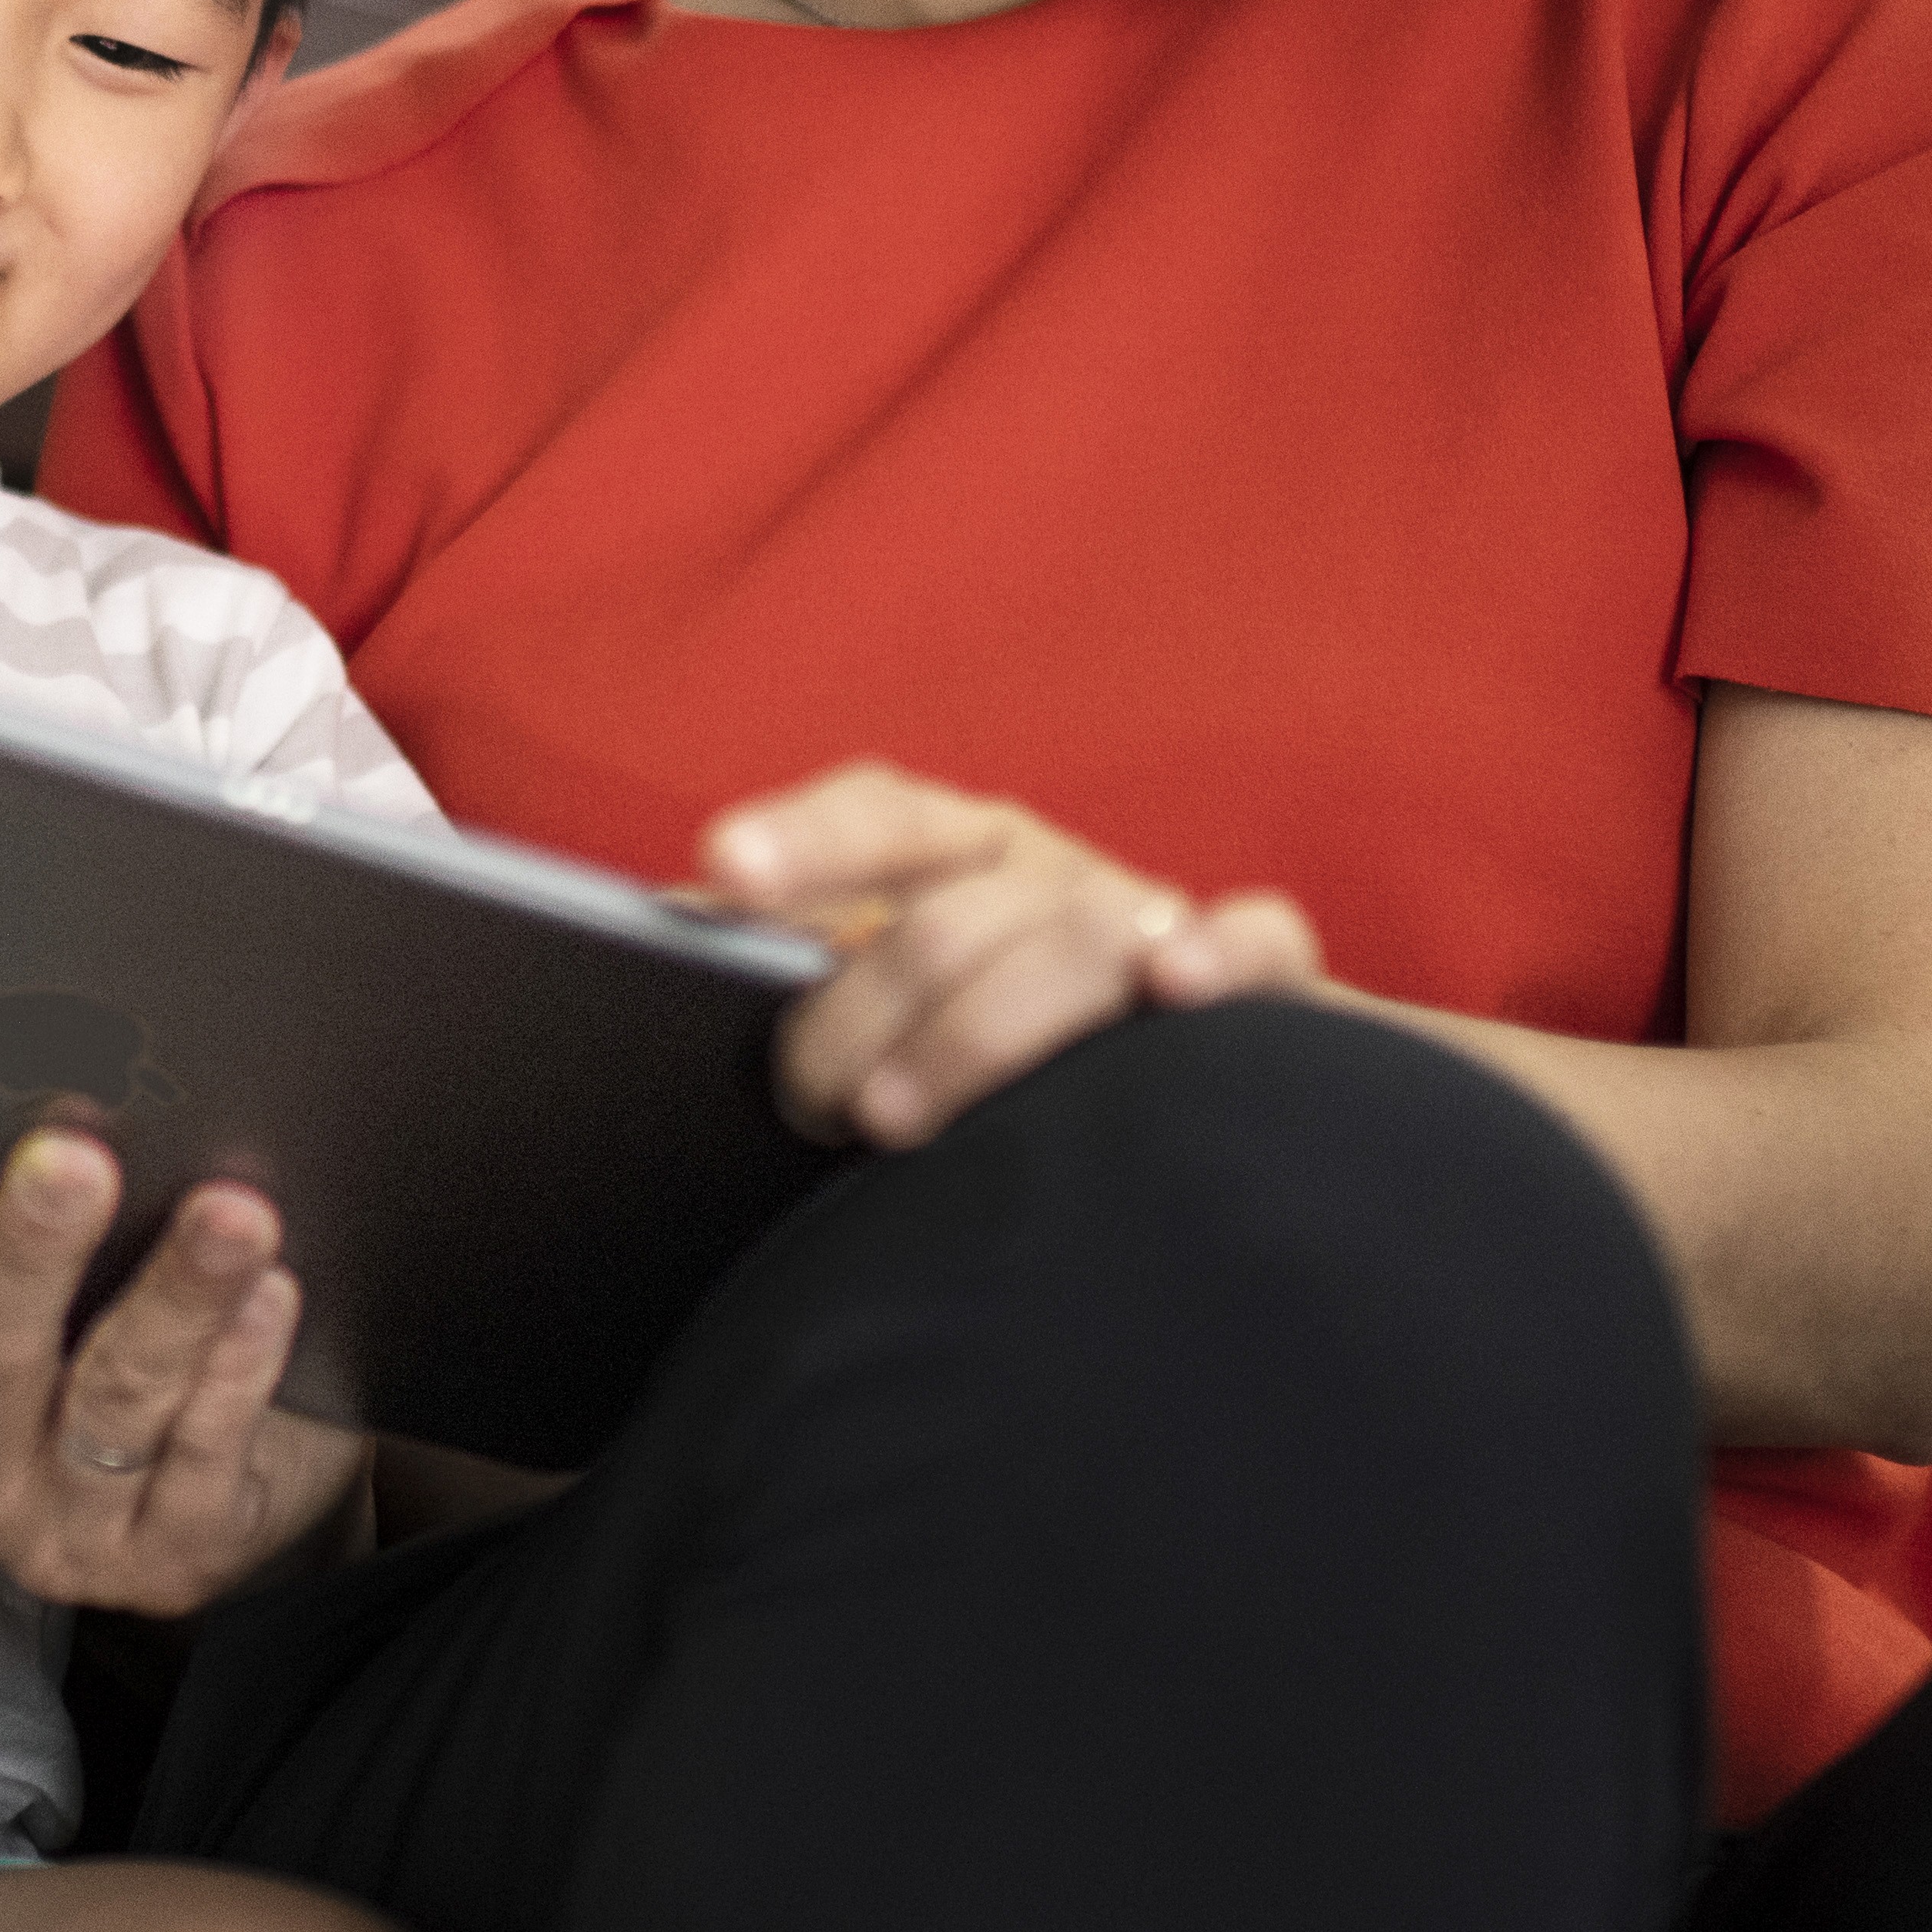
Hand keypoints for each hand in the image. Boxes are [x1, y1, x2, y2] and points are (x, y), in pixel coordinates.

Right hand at [0, 1135, 374, 1612]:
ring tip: (228, 1209)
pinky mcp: (177, 1549)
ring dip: (172, 1295)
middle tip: (72, 1157)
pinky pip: (205, 1454)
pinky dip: (239, 1370)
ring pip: (113, 1399)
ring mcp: (68, 1523)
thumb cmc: (68, 1359)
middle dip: (25, 1254)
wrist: (210, 1503)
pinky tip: (270, 1292)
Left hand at [699, 761, 1330, 1146]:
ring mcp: (1157, 923)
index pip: (880, 816)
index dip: (803, 839)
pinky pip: (1260, 939)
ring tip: (890, 1115)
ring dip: (976, 1030)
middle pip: (949, 919)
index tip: (725, 873)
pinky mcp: (1265, 981)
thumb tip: (666, 926)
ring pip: (1074, 941)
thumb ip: (799, 964)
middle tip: (807, 1104)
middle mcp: (1053, 877)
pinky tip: (1177, 986)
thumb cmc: (998, 1063)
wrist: (1200, 1113)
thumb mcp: (894, 1006)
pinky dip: (1222, 954)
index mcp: (961, 859)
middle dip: (859, 1015)